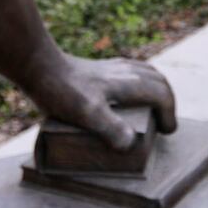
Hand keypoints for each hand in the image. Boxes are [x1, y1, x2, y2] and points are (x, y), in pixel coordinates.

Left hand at [23, 52, 176, 149]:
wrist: (38, 65)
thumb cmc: (62, 90)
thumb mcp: (87, 113)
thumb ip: (111, 127)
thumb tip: (131, 143)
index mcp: (127, 83)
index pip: (162, 94)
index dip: (170, 114)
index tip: (166, 132)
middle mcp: (125, 72)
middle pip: (158, 80)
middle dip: (168, 100)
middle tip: (165, 122)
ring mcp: (112, 67)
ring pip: (146, 71)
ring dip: (157, 88)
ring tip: (154, 106)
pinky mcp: (100, 67)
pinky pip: (132, 69)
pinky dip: (141, 80)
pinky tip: (128, 90)